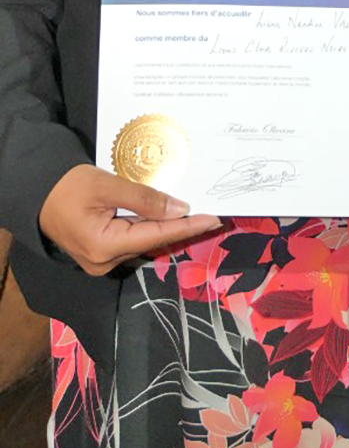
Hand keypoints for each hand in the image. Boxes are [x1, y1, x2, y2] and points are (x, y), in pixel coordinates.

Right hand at [38, 164, 221, 276]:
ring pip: (143, 242)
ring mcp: (101, 262)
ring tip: (196, 214)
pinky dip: (150, 228)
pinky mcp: (99, 254)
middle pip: (152, 241)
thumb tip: (179, 209)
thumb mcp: (108, 186)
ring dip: (166, 227)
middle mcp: (105, 262)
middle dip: (181, 227)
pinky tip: (168, 217)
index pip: (157, 235)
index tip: (213, 219)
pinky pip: (132, 240)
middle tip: (210, 213)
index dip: (187, 227)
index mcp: (105, 247)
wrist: (36, 191)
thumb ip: (144, 199)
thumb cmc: (68, 185)